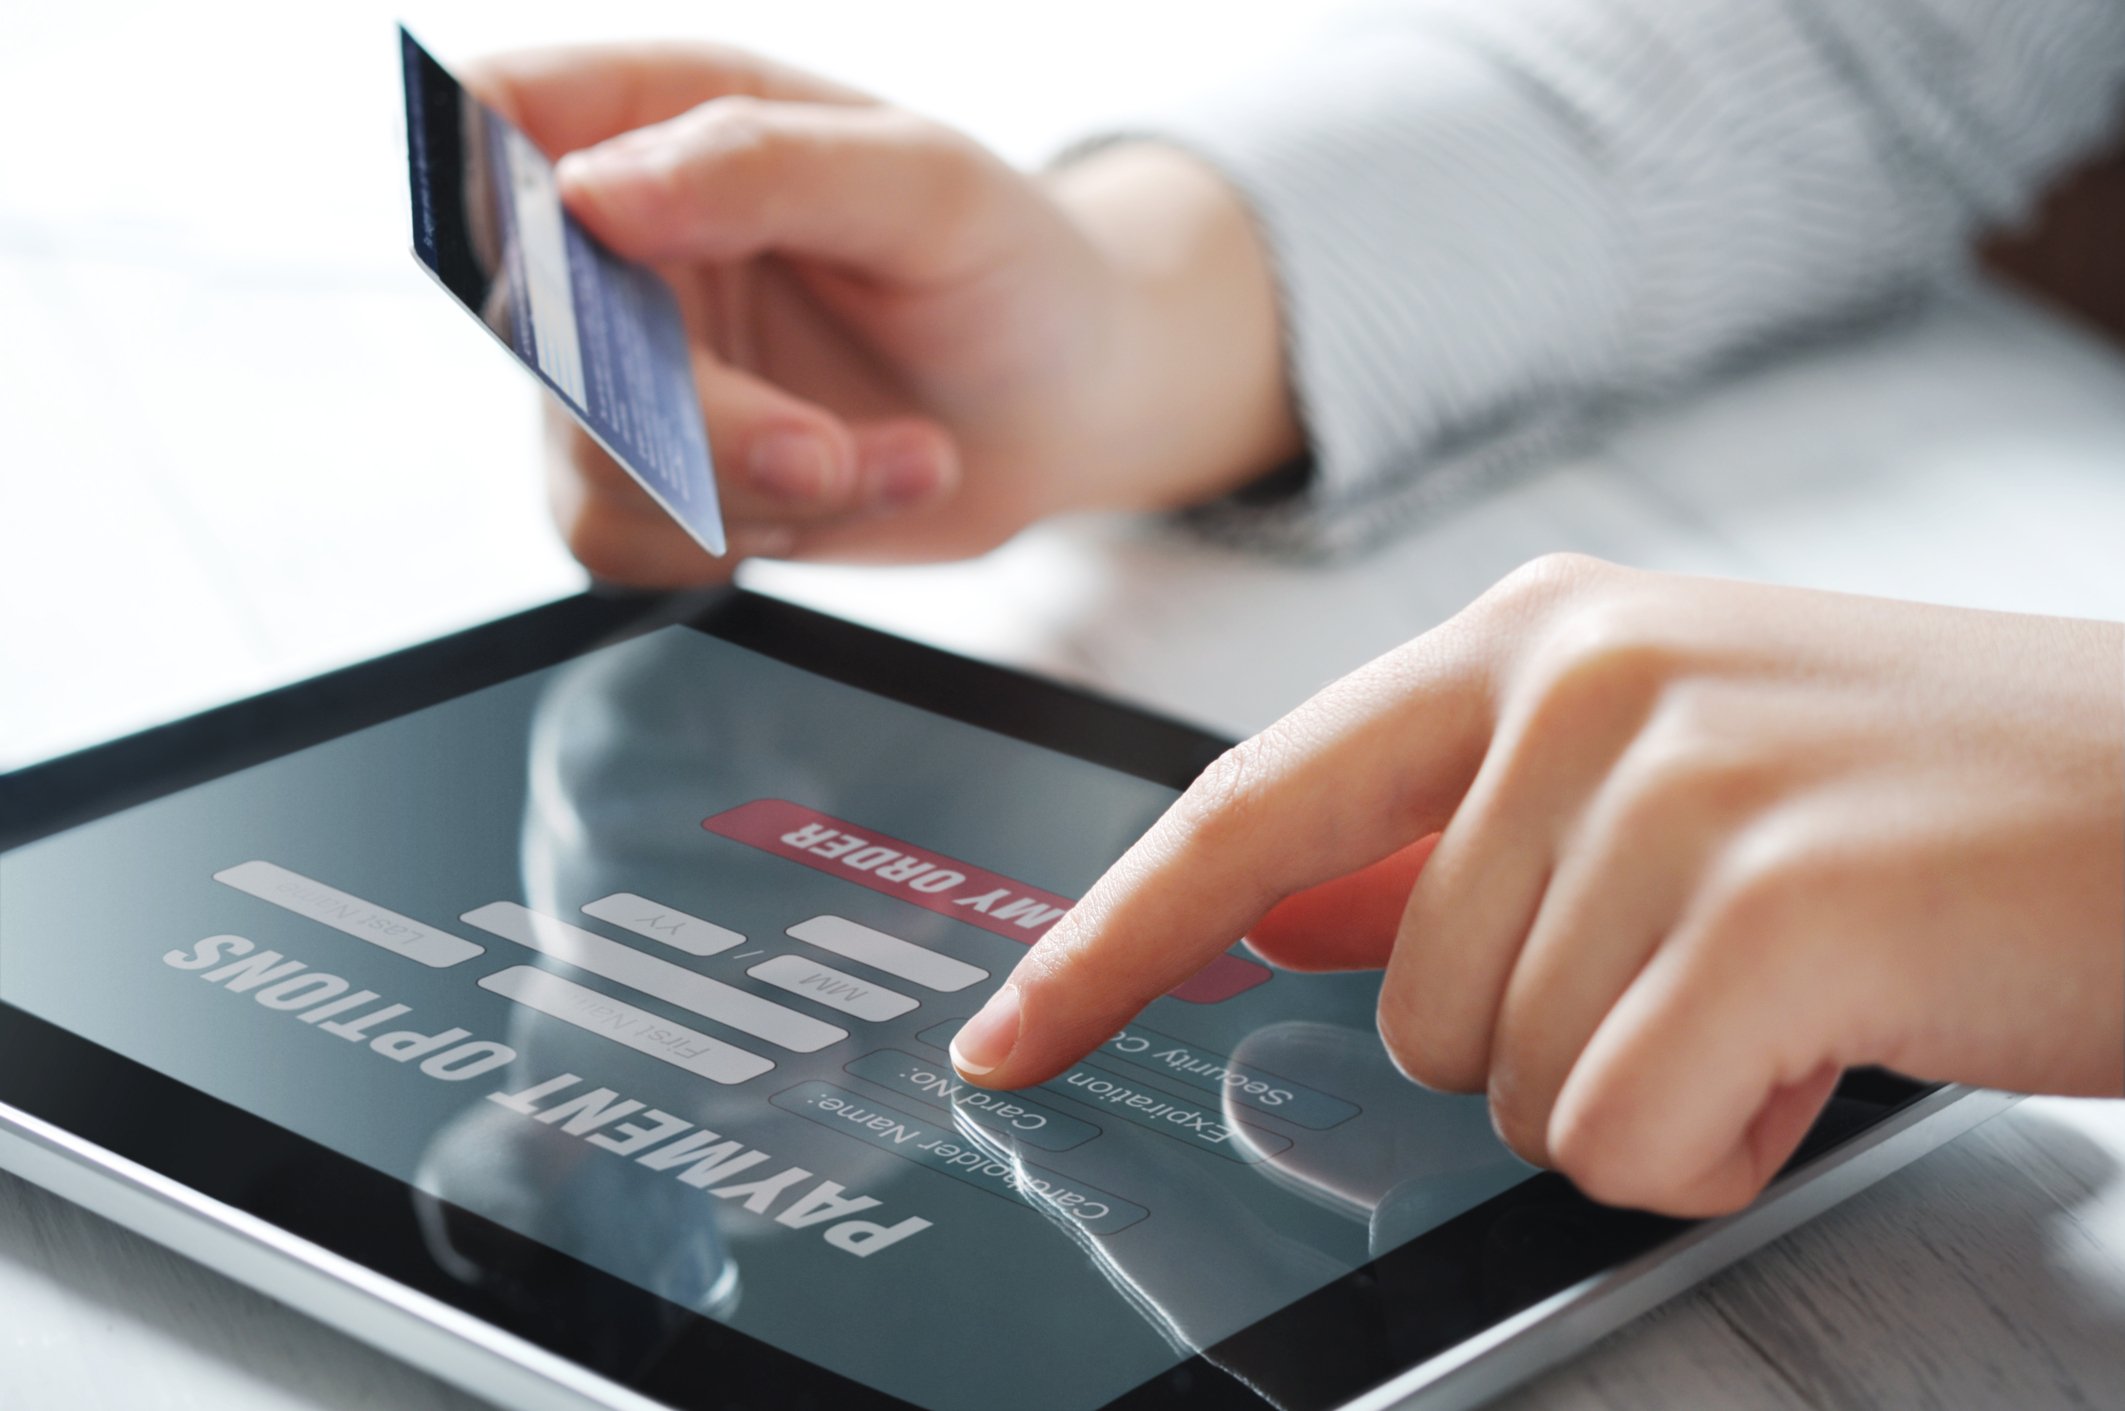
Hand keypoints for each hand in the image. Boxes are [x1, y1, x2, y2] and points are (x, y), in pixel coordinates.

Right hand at [465, 45, 1297, 583]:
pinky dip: (758, 539)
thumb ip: (765, 167)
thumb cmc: (1012, 266)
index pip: (501, 112)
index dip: (488, 187)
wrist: (1070, 404)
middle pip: (536, 330)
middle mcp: (627, 241)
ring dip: (754, 492)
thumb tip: (590, 193)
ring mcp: (634, 369)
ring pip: (589, 462)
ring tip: (896, 457)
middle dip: (686, 418)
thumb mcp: (929, 186)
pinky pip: (630, 543)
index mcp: (670, 113)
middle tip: (818, 449)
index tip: (572, 271)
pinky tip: (865, 483)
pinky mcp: (664, 479)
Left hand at [950, 555, 2124, 1216]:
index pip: (1253, 807)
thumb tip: (1278, 914)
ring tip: (1792, 984)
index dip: (1116, 940)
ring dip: (1645, 1085)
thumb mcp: (1664, 768)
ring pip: (1505, 1081)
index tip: (1013, 1036)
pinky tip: (1830, 1042)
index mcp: (1536, 634)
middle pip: (1398, 1001)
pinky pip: (1620, 1135)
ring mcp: (1672, 785)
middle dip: (1542, 1043)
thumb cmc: (1934, 795)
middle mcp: (1581, 681)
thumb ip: (1449, 833)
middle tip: (1714, 967)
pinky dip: (1716, 1142)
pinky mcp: (1767, 909)